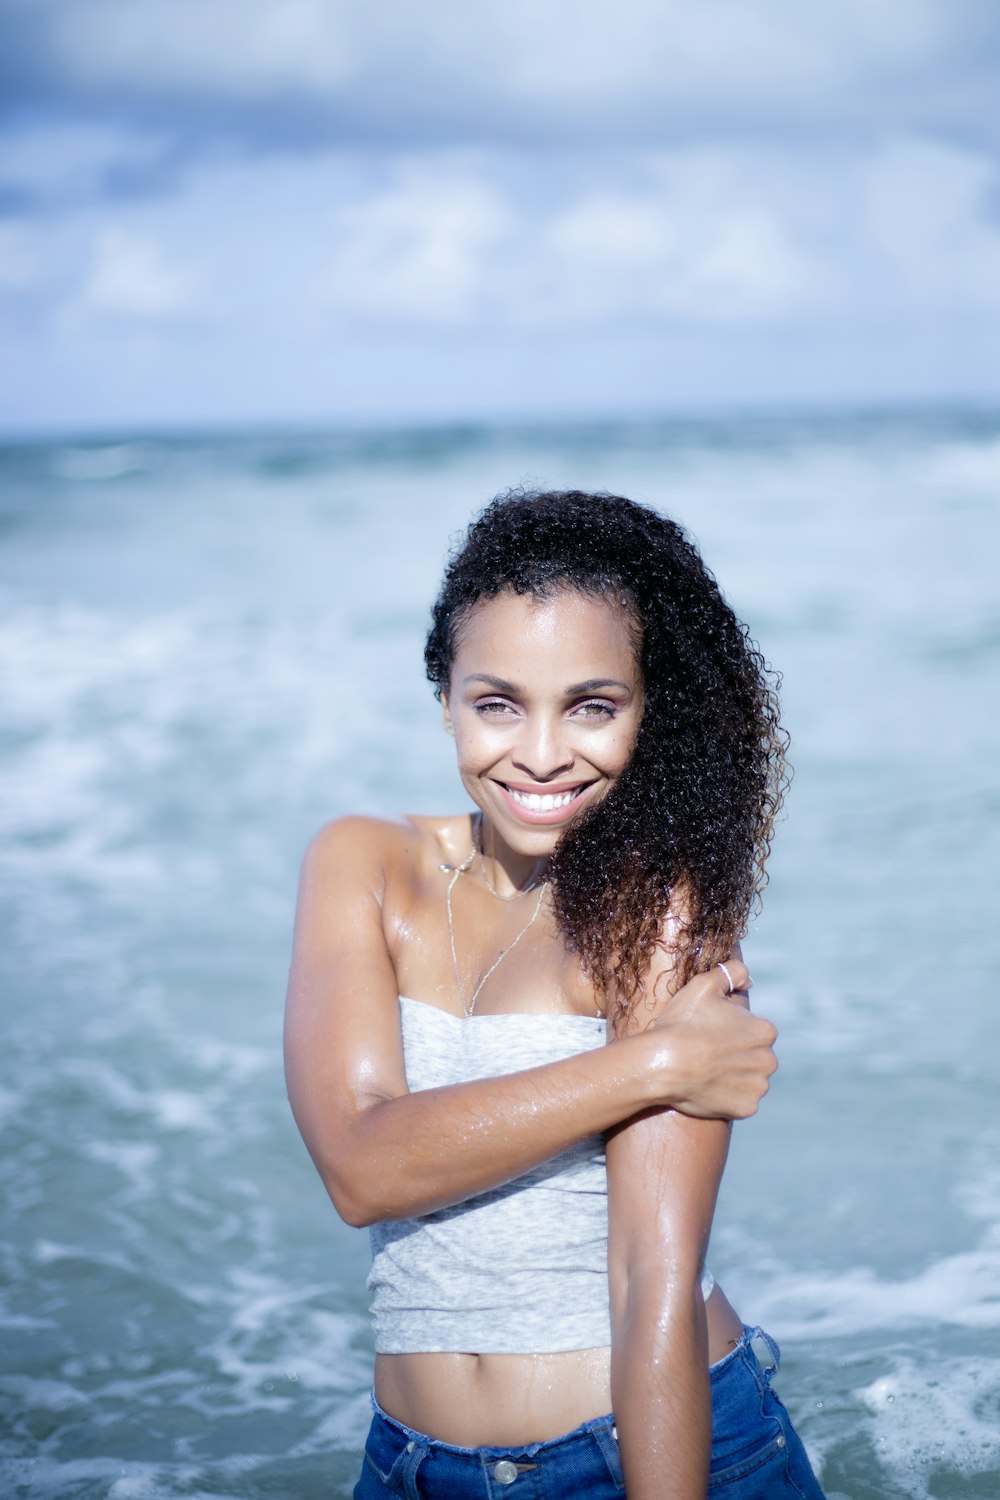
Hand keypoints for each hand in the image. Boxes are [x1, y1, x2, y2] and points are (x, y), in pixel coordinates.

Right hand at [641, 960, 777, 1118]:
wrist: (662, 1064)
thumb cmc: (682, 1023)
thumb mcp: (704, 984)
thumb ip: (731, 972)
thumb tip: (747, 978)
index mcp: (765, 1031)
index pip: (755, 1031)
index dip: (732, 1031)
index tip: (712, 1033)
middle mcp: (769, 1060)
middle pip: (755, 1057)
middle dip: (737, 1055)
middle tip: (708, 1053)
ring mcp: (758, 1087)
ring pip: (749, 1080)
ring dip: (734, 1077)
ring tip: (706, 1072)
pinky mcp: (746, 1109)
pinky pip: (741, 1102)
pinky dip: (728, 1097)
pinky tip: (708, 1088)